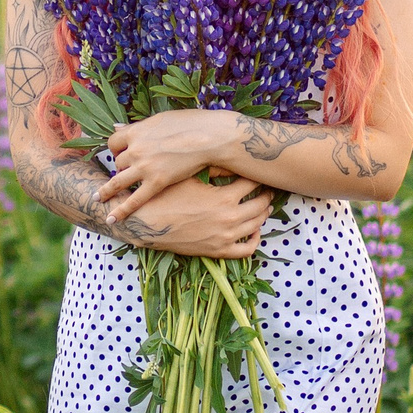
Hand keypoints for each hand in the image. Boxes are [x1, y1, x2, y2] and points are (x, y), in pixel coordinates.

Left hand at [95, 110, 238, 223]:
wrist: (211, 136)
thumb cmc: (190, 124)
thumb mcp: (159, 119)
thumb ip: (137, 126)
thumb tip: (115, 126)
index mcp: (135, 132)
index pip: (113, 142)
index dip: (116, 149)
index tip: (120, 154)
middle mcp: (135, 149)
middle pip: (117, 162)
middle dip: (121, 168)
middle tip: (126, 173)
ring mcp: (145, 167)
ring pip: (118, 181)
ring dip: (107, 190)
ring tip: (97, 199)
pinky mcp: (157, 182)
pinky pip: (134, 199)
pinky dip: (121, 210)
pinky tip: (111, 219)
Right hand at [116, 171, 270, 258]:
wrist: (146, 223)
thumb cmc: (165, 197)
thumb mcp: (189, 178)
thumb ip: (214, 170)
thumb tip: (231, 162)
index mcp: (224, 197)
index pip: (252, 183)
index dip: (257, 176)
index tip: (258, 172)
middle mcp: (230, 218)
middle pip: (261, 204)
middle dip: (266, 194)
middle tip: (266, 188)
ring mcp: (225, 236)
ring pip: (257, 224)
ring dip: (263, 213)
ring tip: (263, 205)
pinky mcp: (219, 250)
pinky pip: (247, 249)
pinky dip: (255, 240)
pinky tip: (254, 230)